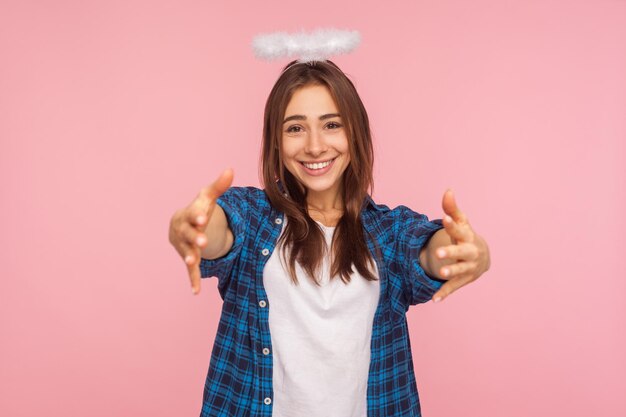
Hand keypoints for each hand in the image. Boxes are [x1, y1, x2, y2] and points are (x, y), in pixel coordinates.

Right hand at [168, 168, 233, 294]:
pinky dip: (193, 280)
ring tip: (194, 261)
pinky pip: (190, 270)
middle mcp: (183, 231)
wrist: (184, 224)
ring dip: (190, 257)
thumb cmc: (200, 208)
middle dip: (195, 238)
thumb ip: (220, 186)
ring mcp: (184, 246)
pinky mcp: (189, 259)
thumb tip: (231, 169)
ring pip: (187, 252)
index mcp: (188, 215)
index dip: (198, 216)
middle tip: (203, 242)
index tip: (204, 217)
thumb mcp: (209, 197)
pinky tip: (196, 291)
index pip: (192, 214)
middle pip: (188, 235)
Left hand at [432, 189, 489, 301]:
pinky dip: (444, 293)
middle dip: (451, 252)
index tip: (444, 218)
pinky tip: (434, 299)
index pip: (460, 229)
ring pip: (459, 271)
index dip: (452, 224)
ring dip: (450, 271)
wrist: (481, 257)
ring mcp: (468, 267)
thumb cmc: (465, 235)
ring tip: (439, 272)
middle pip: (462, 252)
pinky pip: (453, 287)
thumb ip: (451, 208)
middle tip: (438, 252)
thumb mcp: (460, 222)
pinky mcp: (462, 280)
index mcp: (468, 236)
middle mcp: (470, 252)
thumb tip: (448, 190)